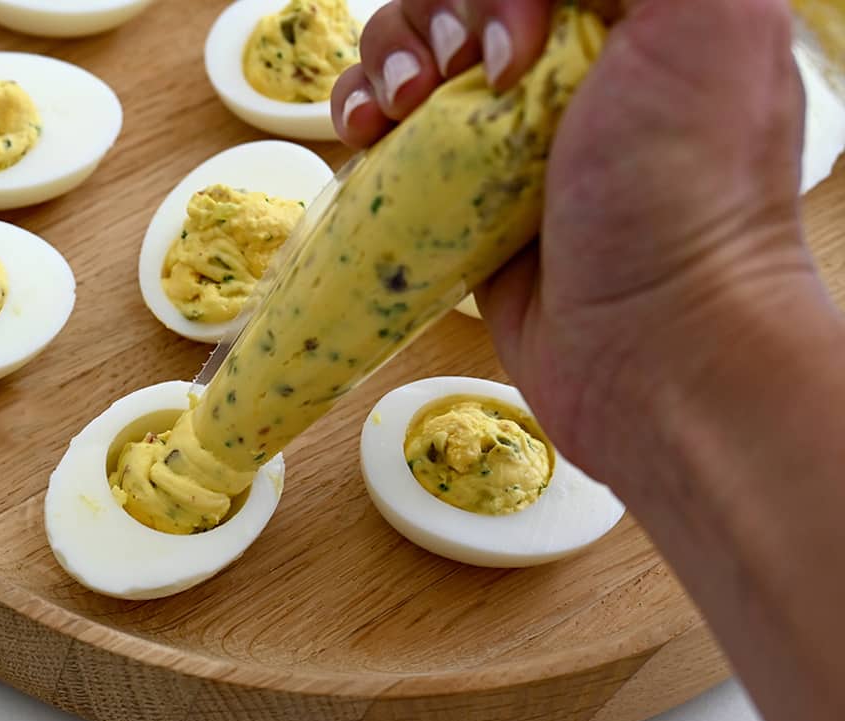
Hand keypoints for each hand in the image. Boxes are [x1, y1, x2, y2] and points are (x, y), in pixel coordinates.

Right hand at [330, 0, 811, 477]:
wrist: (651, 346)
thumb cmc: (684, 195)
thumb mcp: (701, 25)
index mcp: (627, 17)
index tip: (513, 46)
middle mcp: (565, 64)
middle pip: (459, 3)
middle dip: (435, 19)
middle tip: (451, 76)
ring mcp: (506, 131)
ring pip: (411, 51)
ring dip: (384, 59)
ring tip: (397, 107)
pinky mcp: (458, 191)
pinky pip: (388, 127)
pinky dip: (360, 111)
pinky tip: (365, 133)